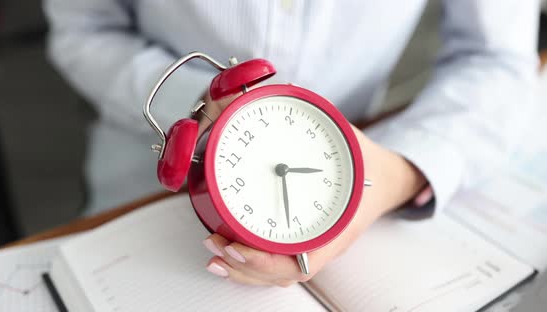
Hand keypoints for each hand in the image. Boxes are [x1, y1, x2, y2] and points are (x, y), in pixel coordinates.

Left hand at [199, 90, 427, 286]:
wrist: (386, 179)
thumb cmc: (364, 161)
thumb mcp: (339, 135)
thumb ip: (302, 115)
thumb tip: (253, 84)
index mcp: (338, 224)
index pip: (301, 259)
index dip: (265, 261)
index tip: (236, 247)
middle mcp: (325, 242)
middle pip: (282, 272)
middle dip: (246, 267)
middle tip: (217, 247)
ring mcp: (315, 246)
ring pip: (277, 273)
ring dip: (244, 270)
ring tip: (217, 257)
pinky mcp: (304, 241)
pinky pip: (277, 263)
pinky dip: (252, 265)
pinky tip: (229, 257)